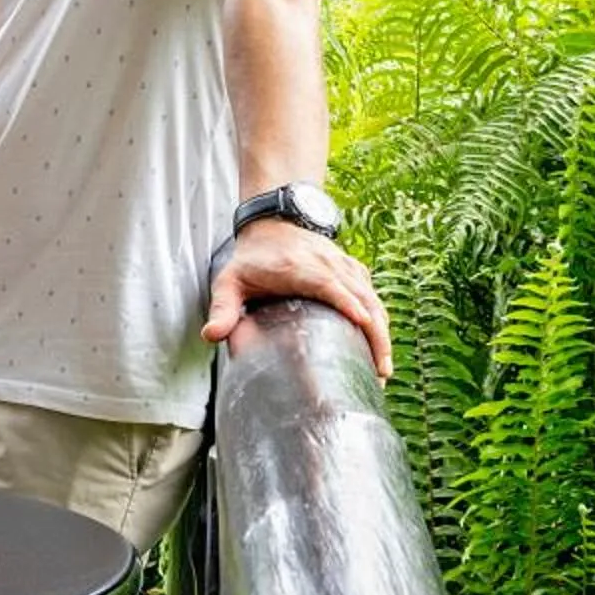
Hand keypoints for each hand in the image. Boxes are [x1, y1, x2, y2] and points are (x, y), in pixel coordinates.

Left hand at [203, 219, 393, 381]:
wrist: (273, 222)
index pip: (329, 285)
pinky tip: (381, 347)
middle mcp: (327, 265)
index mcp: (298, 268)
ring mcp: (344, 266)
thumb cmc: (252, 258)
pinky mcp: (353, 269)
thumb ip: (223, 308)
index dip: (348, 303)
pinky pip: (372, 295)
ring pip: (372, 298)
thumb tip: (210, 335)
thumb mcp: (230, 280)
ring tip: (384, 369)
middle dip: (375, 334)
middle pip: (361, 297)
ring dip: (382, 332)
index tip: (362, 325)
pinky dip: (380, 319)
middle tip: (380, 371)